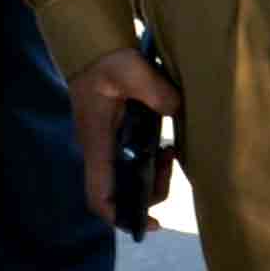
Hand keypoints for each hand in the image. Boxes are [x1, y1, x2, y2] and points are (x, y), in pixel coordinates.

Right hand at [70, 42, 184, 234]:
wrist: (93, 46)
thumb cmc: (105, 60)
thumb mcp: (129, 70)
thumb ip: (153, 90)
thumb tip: (176, 109)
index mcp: (96, 143)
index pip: (99, 195)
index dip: (119, 216)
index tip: (148, 223)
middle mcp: (99, 150)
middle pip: (120, 193)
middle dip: (149, 191)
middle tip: (170, 165)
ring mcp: (106, 144)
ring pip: (129, 178)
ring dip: (152, 175)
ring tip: (170, 152)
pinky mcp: (116, 135)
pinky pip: (133, 161)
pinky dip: (151, 161)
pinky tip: (166, 145)